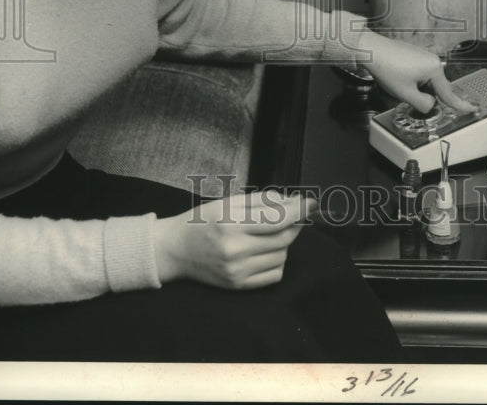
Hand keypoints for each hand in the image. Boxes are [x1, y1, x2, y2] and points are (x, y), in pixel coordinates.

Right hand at [153, 190, 314, 289]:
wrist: (175, 250)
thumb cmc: (202, 220)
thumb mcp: (229, 202)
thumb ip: (263, 201)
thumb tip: (294, 201)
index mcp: (231, 224)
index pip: (277, 219)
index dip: (299, 209)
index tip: (310, 202)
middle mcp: (235, 250)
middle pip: (284, 238)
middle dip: (293, 224)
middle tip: (290, 214)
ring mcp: (237, 271)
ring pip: (282, 256)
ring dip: (283, 242)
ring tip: (267, 233)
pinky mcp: (239, 286)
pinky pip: (274, 274)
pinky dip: (277, 261)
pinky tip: (264, 251)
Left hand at [356, 29, 479, 114]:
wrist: (371, 50)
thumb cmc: (386, 67)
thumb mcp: (406, 94)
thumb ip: (424, 104)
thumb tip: (431, 105)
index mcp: (434, 68)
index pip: (448, 93)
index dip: (460, 104)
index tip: (471, 108)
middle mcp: (432, 60)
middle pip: (436, 87)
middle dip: (424, 95)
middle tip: (408, 93)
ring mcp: (424, 55)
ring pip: (426, 81)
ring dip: (416, 87)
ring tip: (398, 82)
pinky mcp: (415, 55)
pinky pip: (419, 73)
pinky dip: (412, 79)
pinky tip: (398, 77)